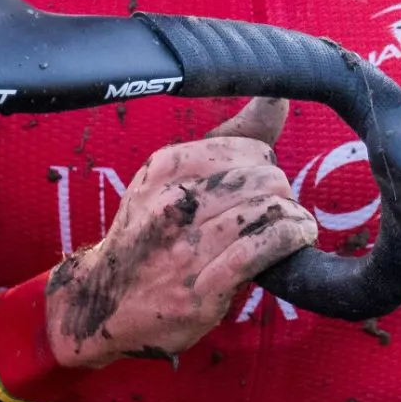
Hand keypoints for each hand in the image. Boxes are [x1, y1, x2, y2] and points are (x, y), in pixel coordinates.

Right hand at [41, 97, 317, 369]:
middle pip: (263, 178)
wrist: (103, 303)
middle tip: (275, 211)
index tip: (257, 186)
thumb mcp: (173, 179)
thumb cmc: (149, 235)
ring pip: (266, 210)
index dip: (264, 165)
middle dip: (279, 193)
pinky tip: (297, 238)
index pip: (248, 148)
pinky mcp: (203, 286)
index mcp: (165, 168)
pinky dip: (291, 238)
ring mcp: (186, 247)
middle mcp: (172, 203)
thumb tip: (277, 98)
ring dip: (291, 217)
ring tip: (292, 226)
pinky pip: (263, 247)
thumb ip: (230, 139)